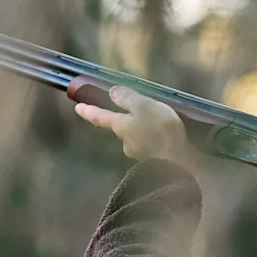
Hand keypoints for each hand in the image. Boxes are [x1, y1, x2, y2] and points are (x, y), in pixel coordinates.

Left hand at [74, 86, 201, 175]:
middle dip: (130, 122)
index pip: (100, 117)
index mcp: (121, 126)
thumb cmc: (161, 131)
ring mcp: (139, 155)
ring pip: (138, 139)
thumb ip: (128, 99)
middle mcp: (126, 142)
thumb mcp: (144, 106)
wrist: (179, 164)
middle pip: (123, 128)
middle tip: (144, 114)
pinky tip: (169, 140)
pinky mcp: (153, 163)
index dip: (89, 111)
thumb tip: (112, 93)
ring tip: (163, 126)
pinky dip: (157, 142)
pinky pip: (152, 148)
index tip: (77, 108)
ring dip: (147, 132)